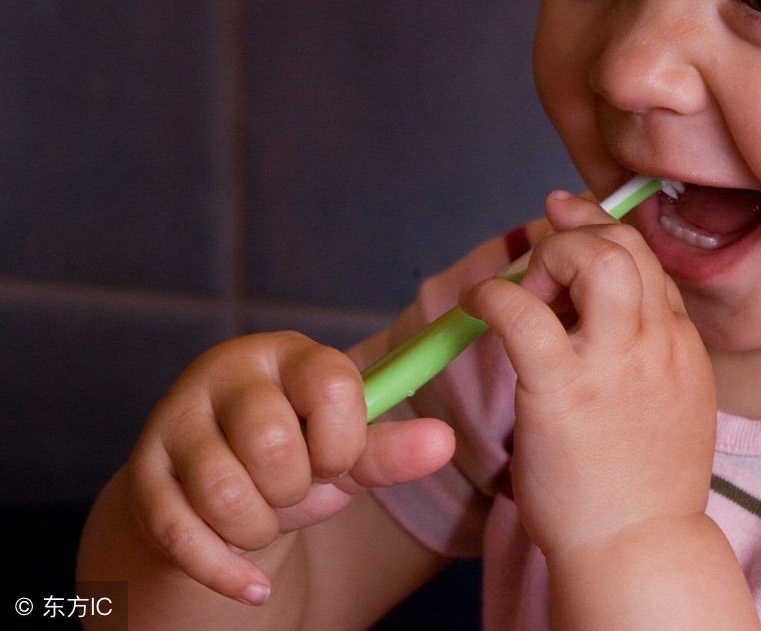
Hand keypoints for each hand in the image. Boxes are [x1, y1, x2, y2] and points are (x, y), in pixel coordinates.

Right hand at [123, 331, 455, 604]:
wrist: (216, 497)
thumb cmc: (294, 460)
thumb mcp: (345, 452)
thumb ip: (391, 448)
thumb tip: (442, 442)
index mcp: (288, 353)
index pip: (331, 384)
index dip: (343, 438)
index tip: (335, 456)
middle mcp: (224, 374)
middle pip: (272, 443)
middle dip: (295, 488)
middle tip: (291, 487)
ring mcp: (174, 422)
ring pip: (226, 493)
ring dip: (259, 528)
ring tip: (264, 518)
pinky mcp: (142, 478)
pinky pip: (183, 536)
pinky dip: (226, 571)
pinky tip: (251, 583)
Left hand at [458, 191, 716, 561]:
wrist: (639, 549)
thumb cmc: (643, 489)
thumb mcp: (671, 407)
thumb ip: (650, 357)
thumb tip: (598, 320)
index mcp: (682, 347)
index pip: (648, 261)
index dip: (604, 235)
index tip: (569, 225)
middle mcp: (658, 344)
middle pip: (626, 246)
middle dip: (578, 233)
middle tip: (540, 261)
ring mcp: (616, 365)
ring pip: (595, 260)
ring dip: (551, 255)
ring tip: (524, 288)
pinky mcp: (564, 391)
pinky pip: (525, 313)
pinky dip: (494, 295)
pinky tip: (478, 306)